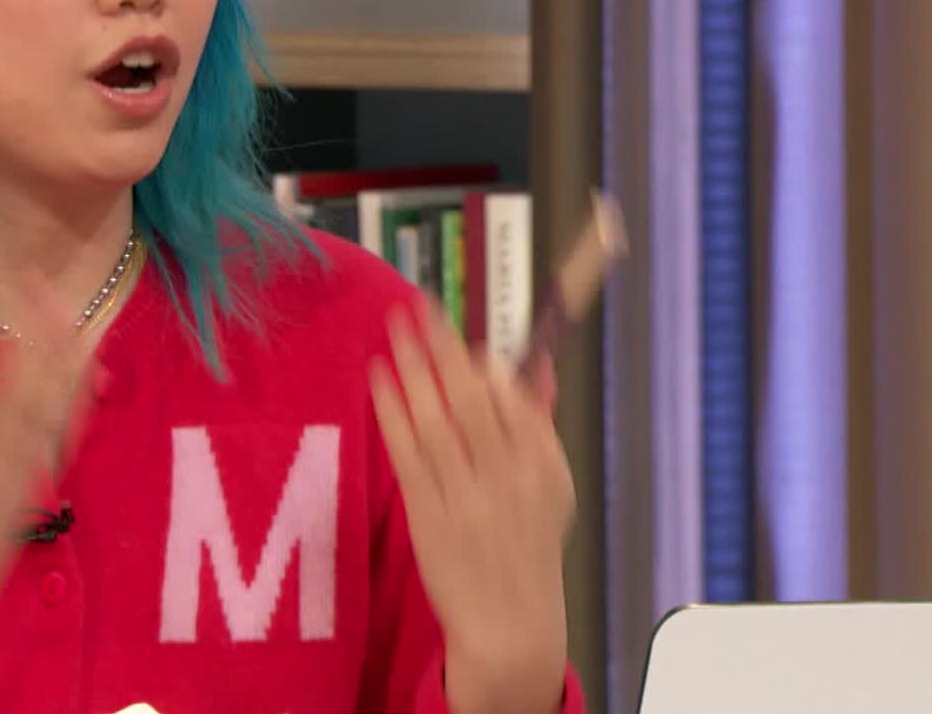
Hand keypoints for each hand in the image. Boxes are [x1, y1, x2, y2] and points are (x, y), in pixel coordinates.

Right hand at [0, 287, 99, 710]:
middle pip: (12, 399)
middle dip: (27, 340)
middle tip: (35, 286)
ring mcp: (6, 489)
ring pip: (41, 417)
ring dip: (58, 364)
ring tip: (71, 310)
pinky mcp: (21, 501)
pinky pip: (55, 447)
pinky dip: (73, 407)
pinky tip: (88, 373)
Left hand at [369, 299, 575, 713]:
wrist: (511, 626)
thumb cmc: (527, 548)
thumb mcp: (552, 487)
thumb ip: (539, 424)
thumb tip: (535, 364)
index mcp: (542, 467)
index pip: (514, 400)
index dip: (484, 363)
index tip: (461, 335)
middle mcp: (507, 478)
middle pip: (474, 398)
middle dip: (445, 348)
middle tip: (420, 305)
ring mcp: (467, 497)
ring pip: (438, 419)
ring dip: (414, 368)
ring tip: (394, 328)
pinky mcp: (429, 515)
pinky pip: (409, 453)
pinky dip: (394, 410)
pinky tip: (379, 376)